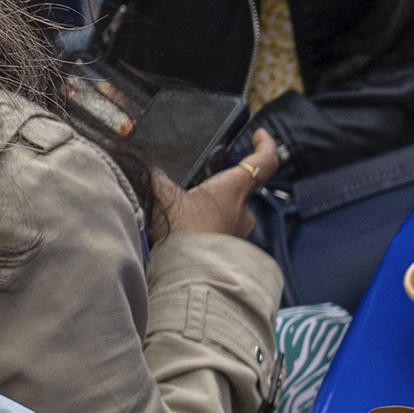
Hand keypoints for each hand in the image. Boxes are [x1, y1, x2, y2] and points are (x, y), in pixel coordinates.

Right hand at [151, 125, 277, 240]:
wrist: (188, 277)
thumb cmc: (183, 234)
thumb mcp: (164, 199)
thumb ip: (157, 181)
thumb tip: (148, 171)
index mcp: (234, 190)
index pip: (264, 162)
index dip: (265, 145)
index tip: (260, 135)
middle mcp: (243, 212)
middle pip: (244, 188)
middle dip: (226, 182)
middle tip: (205, 178)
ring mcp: (238, 234)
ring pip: (232, 212)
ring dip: (215, 207)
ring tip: (187, 207)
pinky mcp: (230, 252)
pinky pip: (222, 232)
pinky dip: (209, 227)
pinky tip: (187, 230)